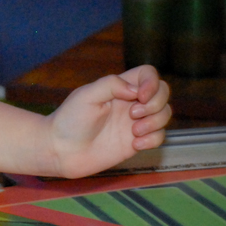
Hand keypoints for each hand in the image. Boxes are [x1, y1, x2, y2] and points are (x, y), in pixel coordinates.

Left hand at [46, 65, 171, 177]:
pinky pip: (159, 137)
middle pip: (163, 92)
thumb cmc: (69, 121)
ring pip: (164, 114)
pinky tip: (135, 144)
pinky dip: (153, 140)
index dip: (151, 82)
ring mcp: (134, 123)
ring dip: (155, 122)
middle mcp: (130, 103)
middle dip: (156, 103)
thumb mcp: (86, 96)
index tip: (140, 96)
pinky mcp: (135, 142)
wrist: (61, 151)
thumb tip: (136, 90)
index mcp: (118, 88)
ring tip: (134, 131)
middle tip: (133, 114)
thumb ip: (111, 85)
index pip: (147, 74)